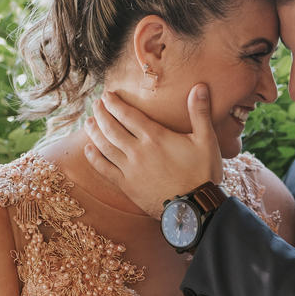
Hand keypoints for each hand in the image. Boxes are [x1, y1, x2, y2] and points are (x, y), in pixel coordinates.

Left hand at [84, 83, 222, 216]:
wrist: (195, 208)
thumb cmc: (203, 173)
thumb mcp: (206, 140)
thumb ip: (199, 112)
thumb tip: (199, 86)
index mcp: (155, 136)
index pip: (127, 114)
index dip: (114, 103)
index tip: (106, 95)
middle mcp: (138, 150)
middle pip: (112, 127)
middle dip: (101, 113)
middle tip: (95, 104)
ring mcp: (130, 169)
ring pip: (105, 146)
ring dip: (94, 132)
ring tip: (88, 122)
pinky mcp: (127, 186)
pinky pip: (105, 169)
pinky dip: (94, 158)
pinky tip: (88, 150)